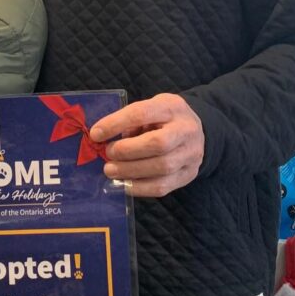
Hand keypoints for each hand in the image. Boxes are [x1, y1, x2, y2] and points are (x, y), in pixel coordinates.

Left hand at [89, 93, 204, 198]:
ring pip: (161, 168)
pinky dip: (139, 188)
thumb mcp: (150, 109)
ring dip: (130, 172)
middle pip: (157, 144)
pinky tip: (124, 184)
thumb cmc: (164, 119)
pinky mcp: (188, 175)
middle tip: (108, 154)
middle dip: (127, 151)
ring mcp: (191, 155)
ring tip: (111, 170)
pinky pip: (163, 186)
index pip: (142, 113)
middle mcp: (186, 130)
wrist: (197, 133)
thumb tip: (102, 137)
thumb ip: (130, 121)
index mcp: (172, 107)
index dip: (116, 124)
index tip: (96, 133)